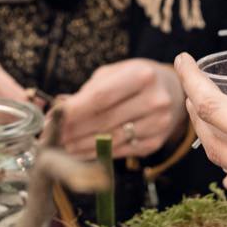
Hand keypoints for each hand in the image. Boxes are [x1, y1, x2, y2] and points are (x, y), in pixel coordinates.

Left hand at [57, 58, 185, 158]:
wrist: (174, 92)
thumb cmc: (137, 79)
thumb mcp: (115, 73)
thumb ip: (88, 91)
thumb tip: (59, 109)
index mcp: (142, 75)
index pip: (101, 97)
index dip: (74, 110)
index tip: (52, 117)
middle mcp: (154, 100)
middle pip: (104, 121)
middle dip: (73, 131)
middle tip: (52, 136)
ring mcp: (158, 124)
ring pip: (110, 140)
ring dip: (82, 146)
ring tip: (62, 147)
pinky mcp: (155, 142)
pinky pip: (120, 151)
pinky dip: (97, 153)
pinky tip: (81, 153)